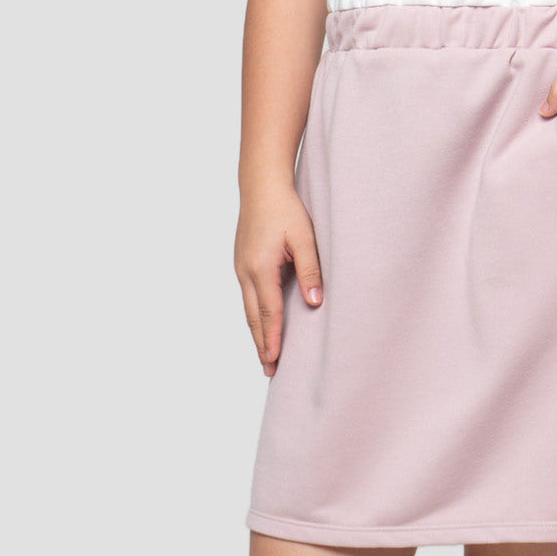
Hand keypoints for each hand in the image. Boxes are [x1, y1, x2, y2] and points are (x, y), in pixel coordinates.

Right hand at [234, 183, 323, 376]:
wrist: (261, 185)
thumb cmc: (286, 208)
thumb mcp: (304, 237)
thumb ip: (310, 269)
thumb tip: (315, 302)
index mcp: (261, 268)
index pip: (269, 312)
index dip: (273, 338)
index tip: (275, 361)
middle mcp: (246, 271)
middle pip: (254, 317)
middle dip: (261, 344)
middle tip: (269, 370)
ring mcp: (240, 267)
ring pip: (248, 308)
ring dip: (256, 332)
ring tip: (264, 354)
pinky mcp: (241, 261)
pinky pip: (248, 295)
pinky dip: (254, 314)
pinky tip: (261, 322)